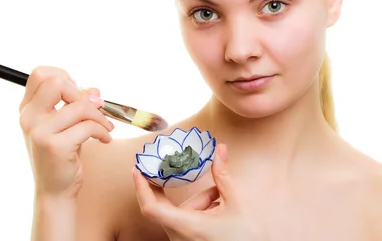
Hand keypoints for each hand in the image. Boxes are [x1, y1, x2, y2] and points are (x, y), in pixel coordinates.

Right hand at [18, 66, 113, 199]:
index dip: (63, 77)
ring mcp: (40, 132)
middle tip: (93, 109)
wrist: (55, 191)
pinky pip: (88, 126)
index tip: (76, 94)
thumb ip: (76, 103)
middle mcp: (29, 118)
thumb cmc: (61, 155)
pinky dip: (102, 130)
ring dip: (100, 115)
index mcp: (27, 109)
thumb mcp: (66, 125)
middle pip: (57, 82)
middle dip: (81, 94)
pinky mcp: (55, 146)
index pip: (40, 74)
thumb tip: (94, 90)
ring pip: (80, 106)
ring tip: (105, 127)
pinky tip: (104, 139)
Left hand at [133, 143, 269, 240]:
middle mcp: (179, 237)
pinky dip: (198, 211)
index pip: (151, 208)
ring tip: (218, 200)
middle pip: (163, 207)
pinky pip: (185, 221)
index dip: (141, 188)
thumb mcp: (235, 204)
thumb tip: (219, 150)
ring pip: (179, 213)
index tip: (137, 170)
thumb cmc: (244, 238)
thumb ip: (222, 176)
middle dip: (169, 187)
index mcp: (187, 226)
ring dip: (195, 202)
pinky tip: (217, 209)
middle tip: (165, 165)